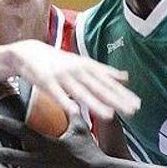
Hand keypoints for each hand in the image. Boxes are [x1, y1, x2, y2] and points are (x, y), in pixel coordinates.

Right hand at [7, 39, 139, 119]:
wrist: (29, 52)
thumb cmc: (59, 61)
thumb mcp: (83, 63)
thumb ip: (104, 71)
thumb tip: (125, 77)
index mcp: (88, 67)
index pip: (109, 82)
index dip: (123, 93)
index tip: (137, 104)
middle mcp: (78, 70)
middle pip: (99, 87)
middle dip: (116, 100)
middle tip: (132, 111)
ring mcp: (62, 76)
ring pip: (81, 92)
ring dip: (95, 103)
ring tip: (109, 115)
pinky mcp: (46, 81)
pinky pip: (57, 93)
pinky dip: (65, 101)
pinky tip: (74, 111)